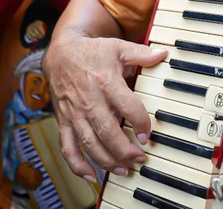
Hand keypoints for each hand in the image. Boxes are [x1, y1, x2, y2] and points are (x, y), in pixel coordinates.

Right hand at [44, 31, 165, 180]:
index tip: (147, 135)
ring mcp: (75, 113)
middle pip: (107, 131)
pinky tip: (90, 175)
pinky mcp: (64, 121)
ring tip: (123, 170)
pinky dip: (76, 164)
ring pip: (89, 143)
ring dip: (106, 160)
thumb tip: (163, 54)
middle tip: (139, 159)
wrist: (59, 53)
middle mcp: (89, 101)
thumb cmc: (92, 52)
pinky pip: (67, 146)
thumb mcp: (118, 48)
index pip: (128, 107)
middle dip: (124, 150)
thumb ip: (141, 53)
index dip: (140, 123)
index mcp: (105, 82)